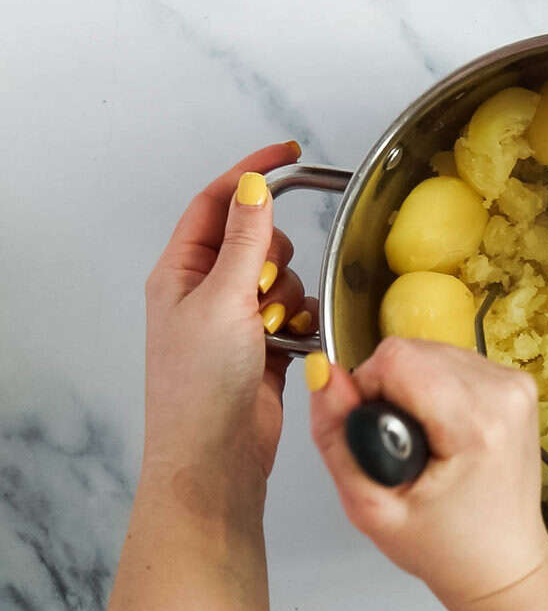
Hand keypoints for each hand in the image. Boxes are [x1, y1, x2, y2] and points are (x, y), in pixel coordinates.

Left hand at [143, 142, 314, 493]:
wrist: (217, 457)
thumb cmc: (200, 387)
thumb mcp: (222, 300)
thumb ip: (244, 239)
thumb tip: (252, 186)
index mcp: (180, 271)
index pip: (215, 202)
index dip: (248, 172)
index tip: (286, 153)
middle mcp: (206, 290)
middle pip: (257, 239)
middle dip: (274, 258)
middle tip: (263, 290)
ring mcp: (237, 318)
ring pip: (283, 277)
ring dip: (289, 299)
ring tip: (273, 332)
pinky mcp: (267, 344)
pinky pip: (299, 311)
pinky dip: (303, 324)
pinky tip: (294, 347)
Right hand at [307, 339, 547, 610]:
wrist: (502, 563)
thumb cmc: (445, 546)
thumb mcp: (370, 508)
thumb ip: (337, 438)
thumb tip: (325, 376)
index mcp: (477, 423)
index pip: (396, 358)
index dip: (368, 391)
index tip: (378, 435)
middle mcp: (504, 392)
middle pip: (413, 350)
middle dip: (390, 391)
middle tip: (401, 446)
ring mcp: (515, 385)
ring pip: (431, 351)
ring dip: (413, 389)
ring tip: (424, 443)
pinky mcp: (517, 384)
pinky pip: (453, 362)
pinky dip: (436, 389)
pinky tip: (443, 432)